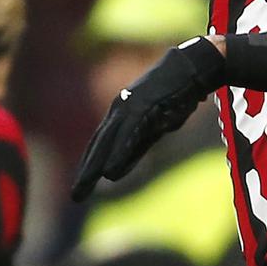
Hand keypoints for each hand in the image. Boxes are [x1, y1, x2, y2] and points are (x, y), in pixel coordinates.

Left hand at [71, 37, 225, 201]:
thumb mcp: (154, 128)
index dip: (89, 167)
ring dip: (95, 165)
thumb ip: (135, 148)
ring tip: (85, 186)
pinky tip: (110, 170)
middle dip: (86, 171)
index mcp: (120, 116)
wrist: (190, 70)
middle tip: (75, 196)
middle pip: (98, 146)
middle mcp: (119, 111)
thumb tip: (116, 171)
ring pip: (108, 141)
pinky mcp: (142, 106)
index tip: (80, 189)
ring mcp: (129, 107)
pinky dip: (118, 152)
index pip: (99, 146)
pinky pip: (128, 134)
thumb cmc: (174, 98)